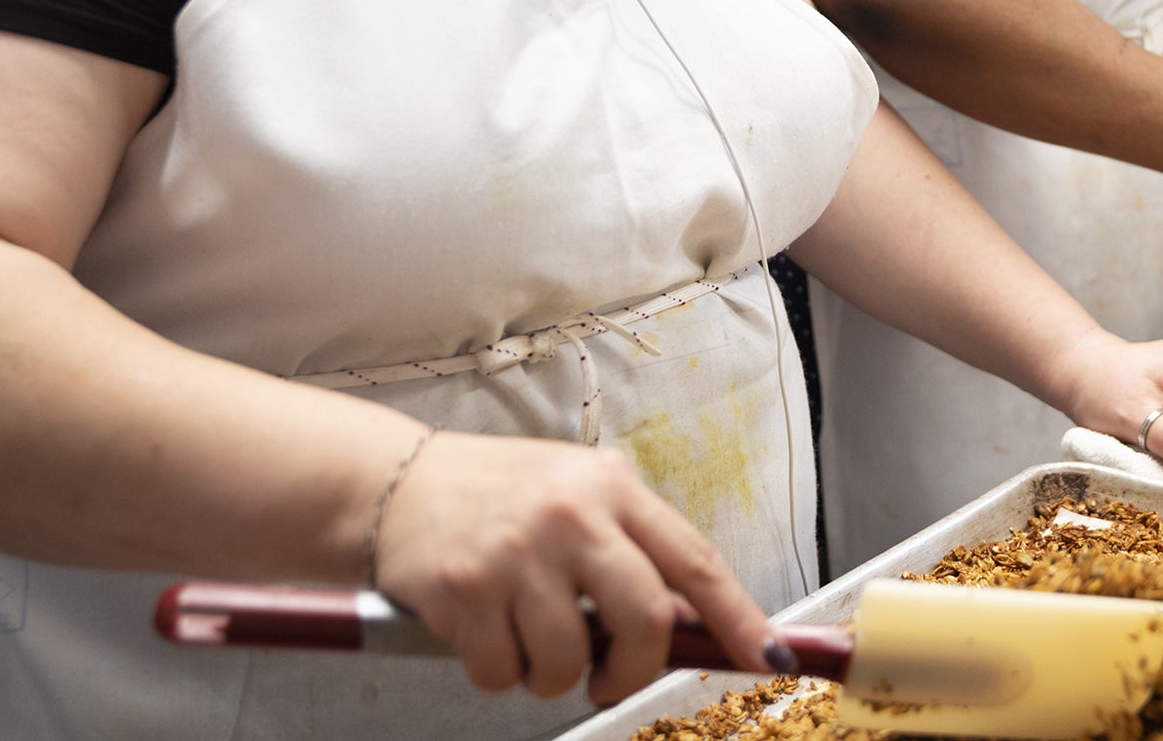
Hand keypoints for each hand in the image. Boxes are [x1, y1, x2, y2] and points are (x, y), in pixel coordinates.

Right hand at [371, 432, 775, 702]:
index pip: (695, 562)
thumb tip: (691, 624)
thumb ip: (628, 546)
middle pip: (646, 621)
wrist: (394, 484)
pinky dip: (497, 673)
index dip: (739, 617)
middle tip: (608, 678)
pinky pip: (503, 675)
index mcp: (612, 486)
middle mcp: (573, 515)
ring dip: (550, 675)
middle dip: (633, 670)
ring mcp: (518, 553)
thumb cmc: (497, 497)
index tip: (768, 657)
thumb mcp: (575, 494)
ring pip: (569, 662)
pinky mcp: (465, 590)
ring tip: (525, 636)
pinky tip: (480, 631)